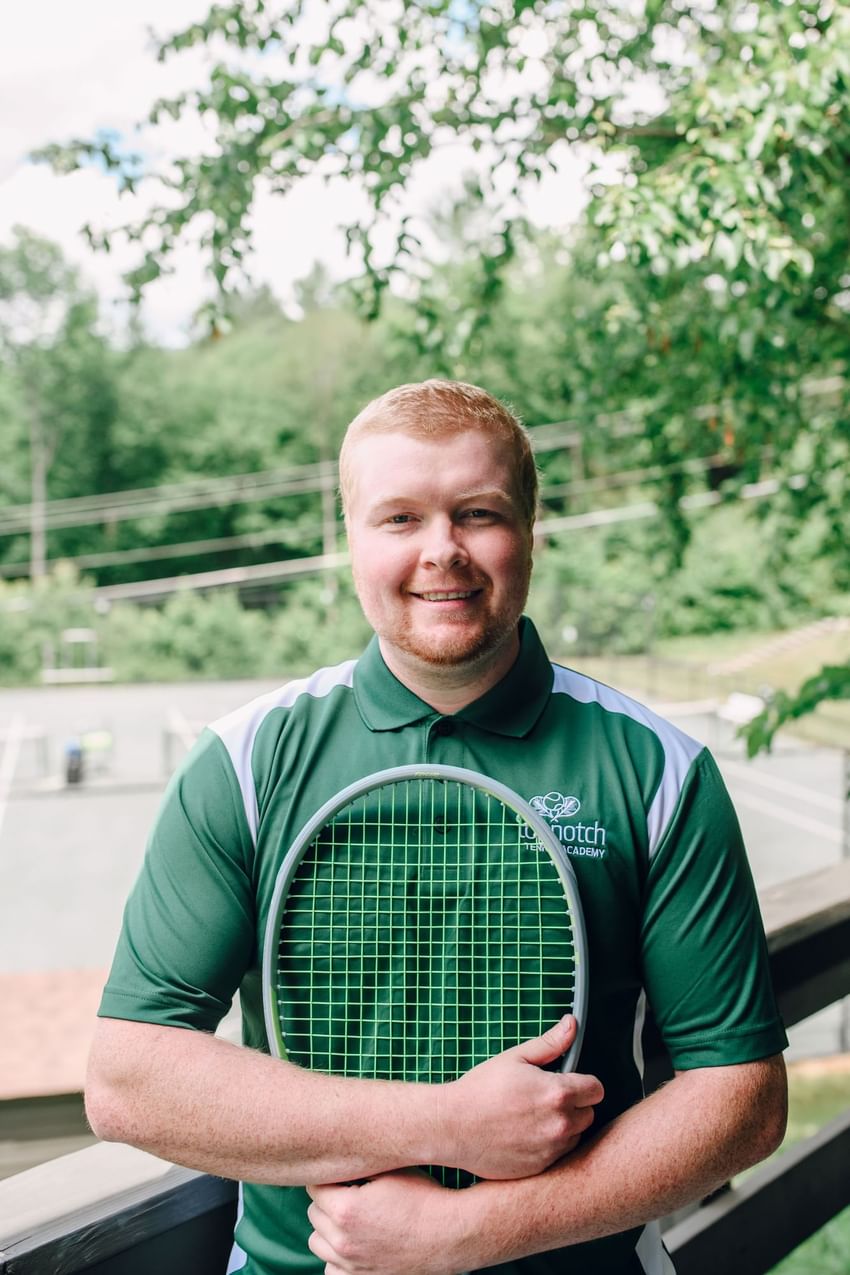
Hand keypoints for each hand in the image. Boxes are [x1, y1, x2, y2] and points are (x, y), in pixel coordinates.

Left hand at [307, 1171, 464, 1274]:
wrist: (452, 1233)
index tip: (343, 1173)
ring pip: (318, 1242)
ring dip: (329, 1229)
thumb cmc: (424, 1197)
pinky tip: (357, 1242)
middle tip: (352, 1192)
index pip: (314, 1187)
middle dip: (329, 1200)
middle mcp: (343, 1242)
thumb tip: (337, 1154)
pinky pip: (331, 1269)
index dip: (330, 1176)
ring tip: (354, 1217)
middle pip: (314, 1213)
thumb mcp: (390, 1169)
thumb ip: (357, 1164)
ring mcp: (351, 1265)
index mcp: (345, 1209)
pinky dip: (338, 1258)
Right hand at [440, 1015, 603, 1179]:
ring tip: (534, 1117)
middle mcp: (561, 1124)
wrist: (454, 1127)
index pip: (596, 1090)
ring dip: (564, 1127)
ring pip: (575, 1136)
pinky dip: (549, 1146)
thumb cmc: (481, 1089)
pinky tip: (526, 1135)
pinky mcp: (540, 1168)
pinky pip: (558, 1155)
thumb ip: (550, 1043)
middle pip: (589, 1114)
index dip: (584, 1083)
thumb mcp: (516, 1058)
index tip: (569, 1082)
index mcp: (558, 1093)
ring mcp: (552, 1150)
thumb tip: (572, 1024)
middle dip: (574, 1105)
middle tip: (546, 1098)